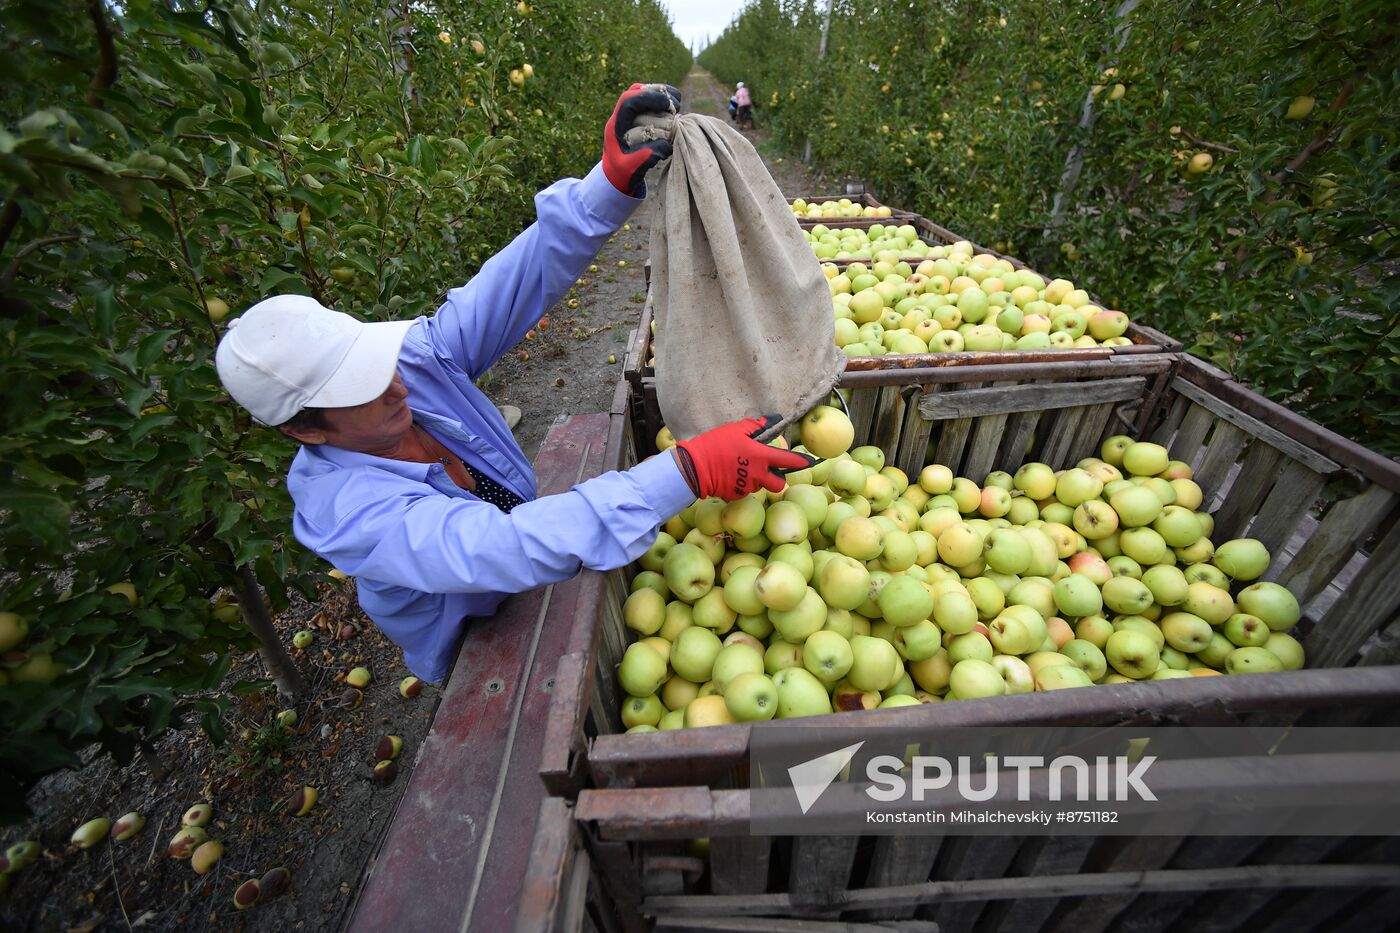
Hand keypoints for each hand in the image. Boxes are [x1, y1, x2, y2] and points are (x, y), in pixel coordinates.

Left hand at [603, 83, 681, 194]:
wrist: (616, 174)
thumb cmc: (622, 172)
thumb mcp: (630, 169)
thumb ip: (645, 157)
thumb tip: (666, 144)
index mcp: (616, 126)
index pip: (628, 101)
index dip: (648, 97)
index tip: (667, 105)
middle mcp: (622, 115)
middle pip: (636, 90)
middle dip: (657, 92)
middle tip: (674, 105)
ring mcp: (630, 114)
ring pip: (644, 91)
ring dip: (662, 94)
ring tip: (677, 105)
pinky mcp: (640, 116)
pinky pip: (651, 100)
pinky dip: (664, 100)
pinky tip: (675, 108)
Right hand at [673, 415, 817, 500]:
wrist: (695, 467)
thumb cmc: (716, 443)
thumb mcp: (736, 429)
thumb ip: (757, 425)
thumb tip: (774, 419)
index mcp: (761, 456)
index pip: (788, 461)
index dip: (801, 462)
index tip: (810, 461)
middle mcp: (758, 474)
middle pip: (778, 483)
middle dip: (777, 479)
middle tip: (767, 470)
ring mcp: (747, 487)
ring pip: (760, 486)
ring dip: (756, 479)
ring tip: (740, 468)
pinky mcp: (736, 495)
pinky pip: (745, 491)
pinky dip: (741, 484)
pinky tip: (729, 476)